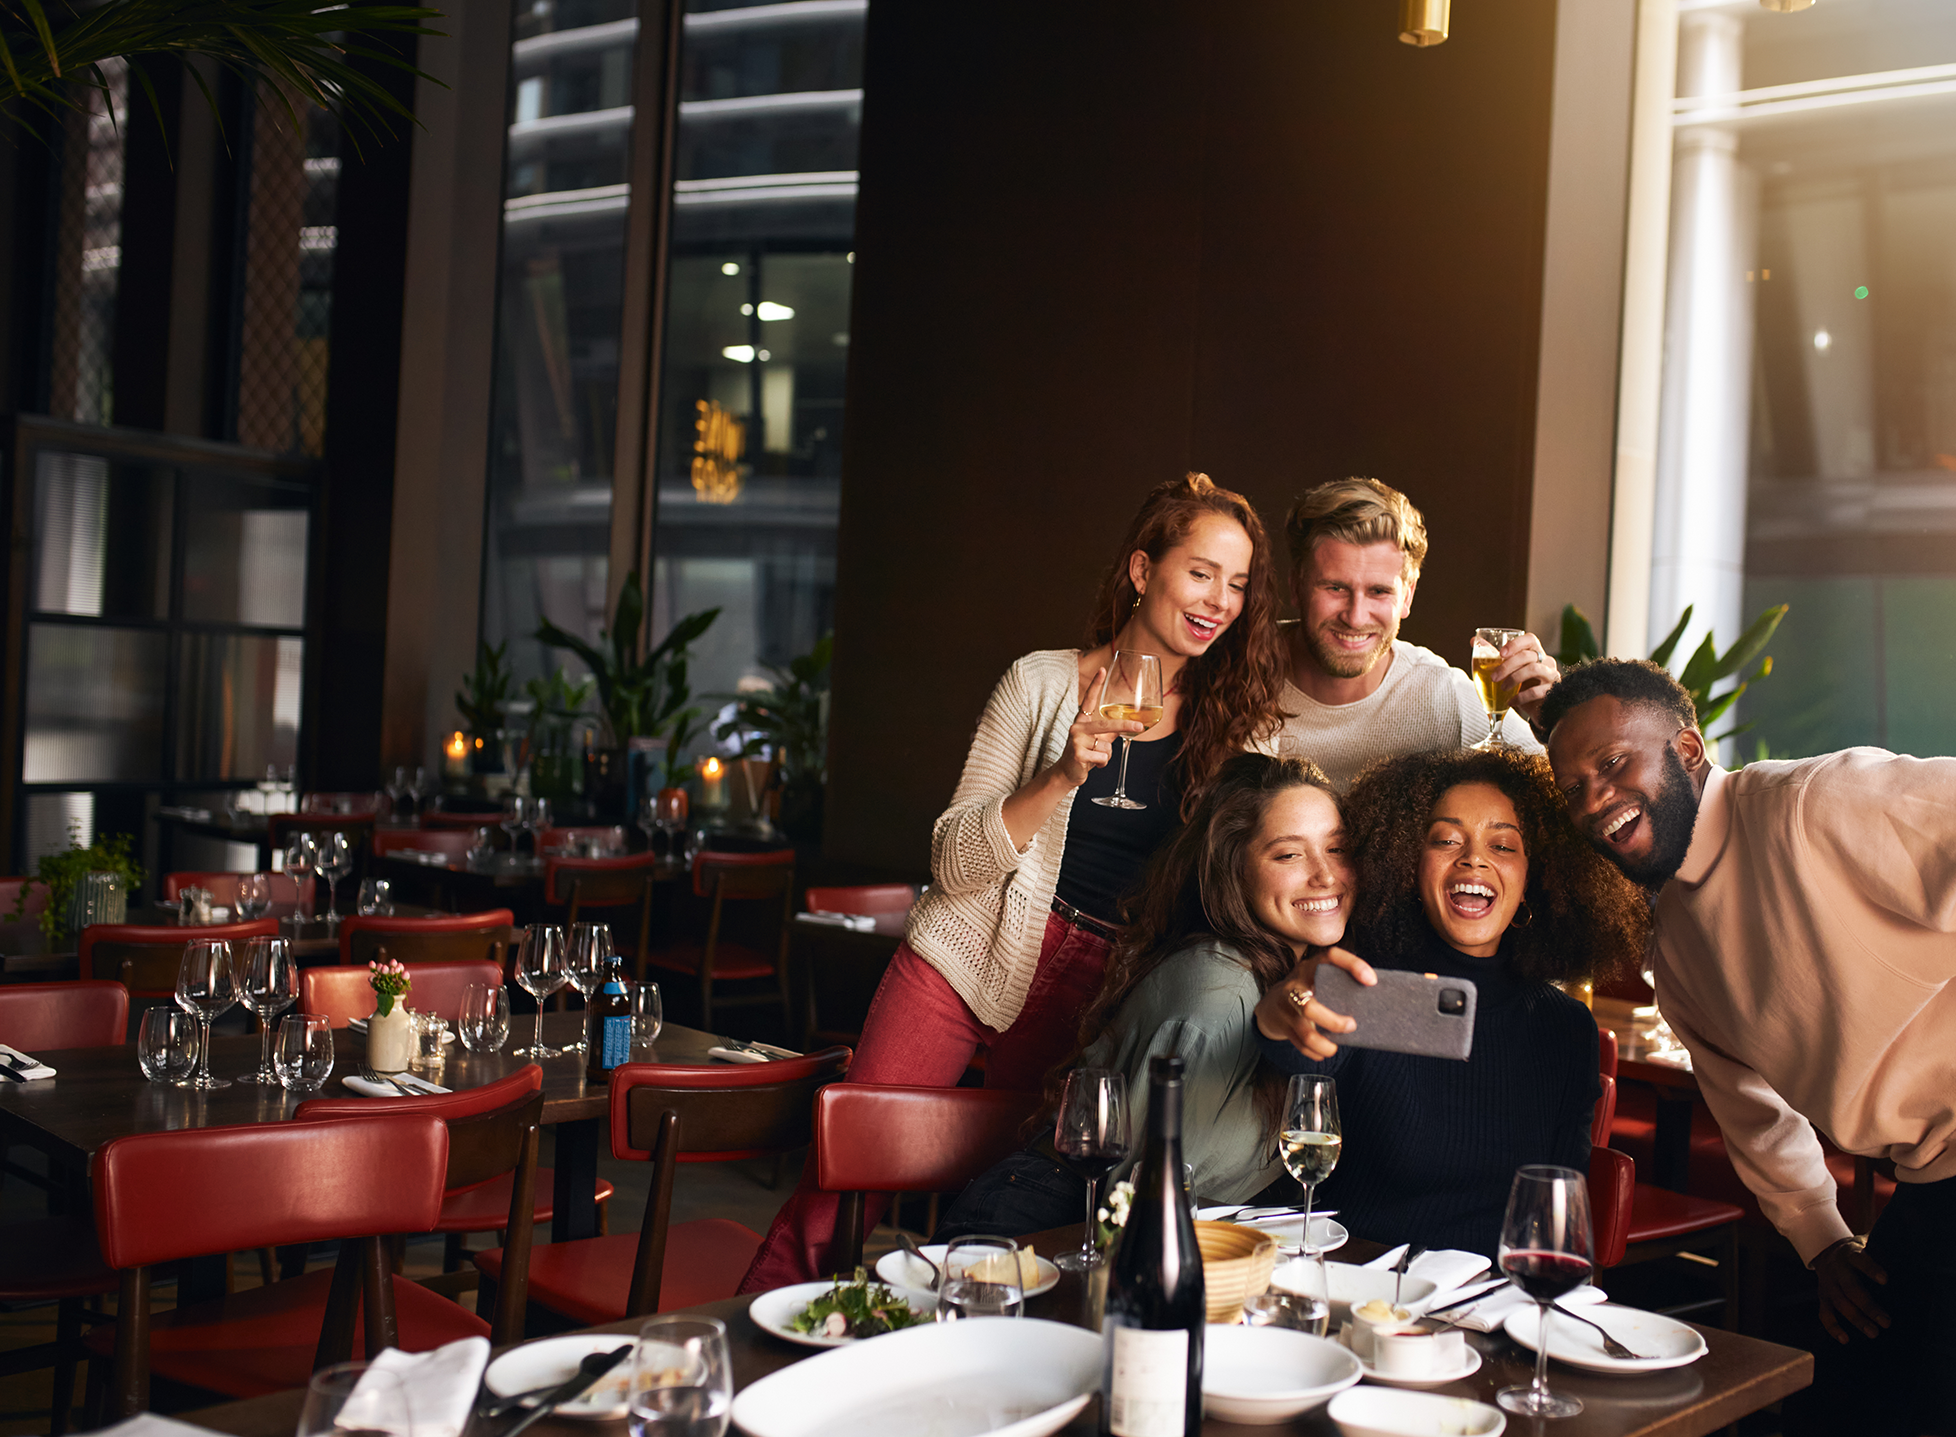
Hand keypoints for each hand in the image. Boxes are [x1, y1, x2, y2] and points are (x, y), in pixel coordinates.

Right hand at [1054, 667, 1142, 788]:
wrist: (1067, 772)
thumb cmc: (1084, 753)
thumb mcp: (1096, 739)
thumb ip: (1110, 731)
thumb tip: (1130, 725)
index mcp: (1082, 721)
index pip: (1088, 700)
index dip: (1096, 684)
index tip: (1102, 669)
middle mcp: (1077, 727)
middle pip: (1107, 724)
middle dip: (1125, 726)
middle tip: (1139, 727)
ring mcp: (1076, 740)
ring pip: (1107, 746)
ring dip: (1106, 755)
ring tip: (1095, 758)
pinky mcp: (1078, 754)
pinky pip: (1102, 757)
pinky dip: (1102, 763)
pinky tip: (1092, 764)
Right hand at [1254, 946, 1376, 1059]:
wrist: (1270, 1003)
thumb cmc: (1306, 991)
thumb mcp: (1318, 980)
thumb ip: (1338, 984)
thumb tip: (1377, 999)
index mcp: (1310, 967)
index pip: (1331, 956)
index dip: (1352, 965)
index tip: (1372, 981)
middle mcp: (1295, 984)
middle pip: (1310, 1007)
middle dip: (1333, 1022)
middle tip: (1352, 1026)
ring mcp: (1285, 1006)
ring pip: (1305, 1031)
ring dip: (1324, 1043)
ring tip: (1334, 1048)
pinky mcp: (1282, 1025)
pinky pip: (1300, 1043)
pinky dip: (1314, 1051)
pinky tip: (1322, 1052)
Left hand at [1495, 632, 1559, 721]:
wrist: (1538, 709)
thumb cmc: (1522, 686)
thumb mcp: (1508, 670)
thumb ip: (1494, 655)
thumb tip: (1474, 640)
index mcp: (1535, 653)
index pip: (1530, 639)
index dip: (1515, 644)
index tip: (1500, 654)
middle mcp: (1546, 661)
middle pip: (1527, 655)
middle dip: (1507, 666)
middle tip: (1494, 677)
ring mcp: (1552, 675)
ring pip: (1533, 669)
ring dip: (1513, 678)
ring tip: (1502, 688)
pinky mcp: (1553, 691)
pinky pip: (1536, 691)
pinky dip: (1521, 697)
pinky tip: (1510, 702)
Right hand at [1814, 1237, 1889, 1343]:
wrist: (1827, 1250)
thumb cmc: (1859, 1252)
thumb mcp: (1868, 1244)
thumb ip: (1883, 1251)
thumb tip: (1910, 1263)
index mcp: (1851, 1254)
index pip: (1860, 1260)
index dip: (1871, 1269)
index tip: (1885, 1280)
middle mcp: (1837, 1269)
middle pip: (1850, 1288)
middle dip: (1868, 1306)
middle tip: (1887, 1322)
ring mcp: (1828, 1283)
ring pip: (1840, 1303)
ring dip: (1856, 1319)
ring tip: (1874, 1333)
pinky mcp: (1823, 1296)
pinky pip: (1824, 1313)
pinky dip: (1833, 1327)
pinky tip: (1845, 1339)